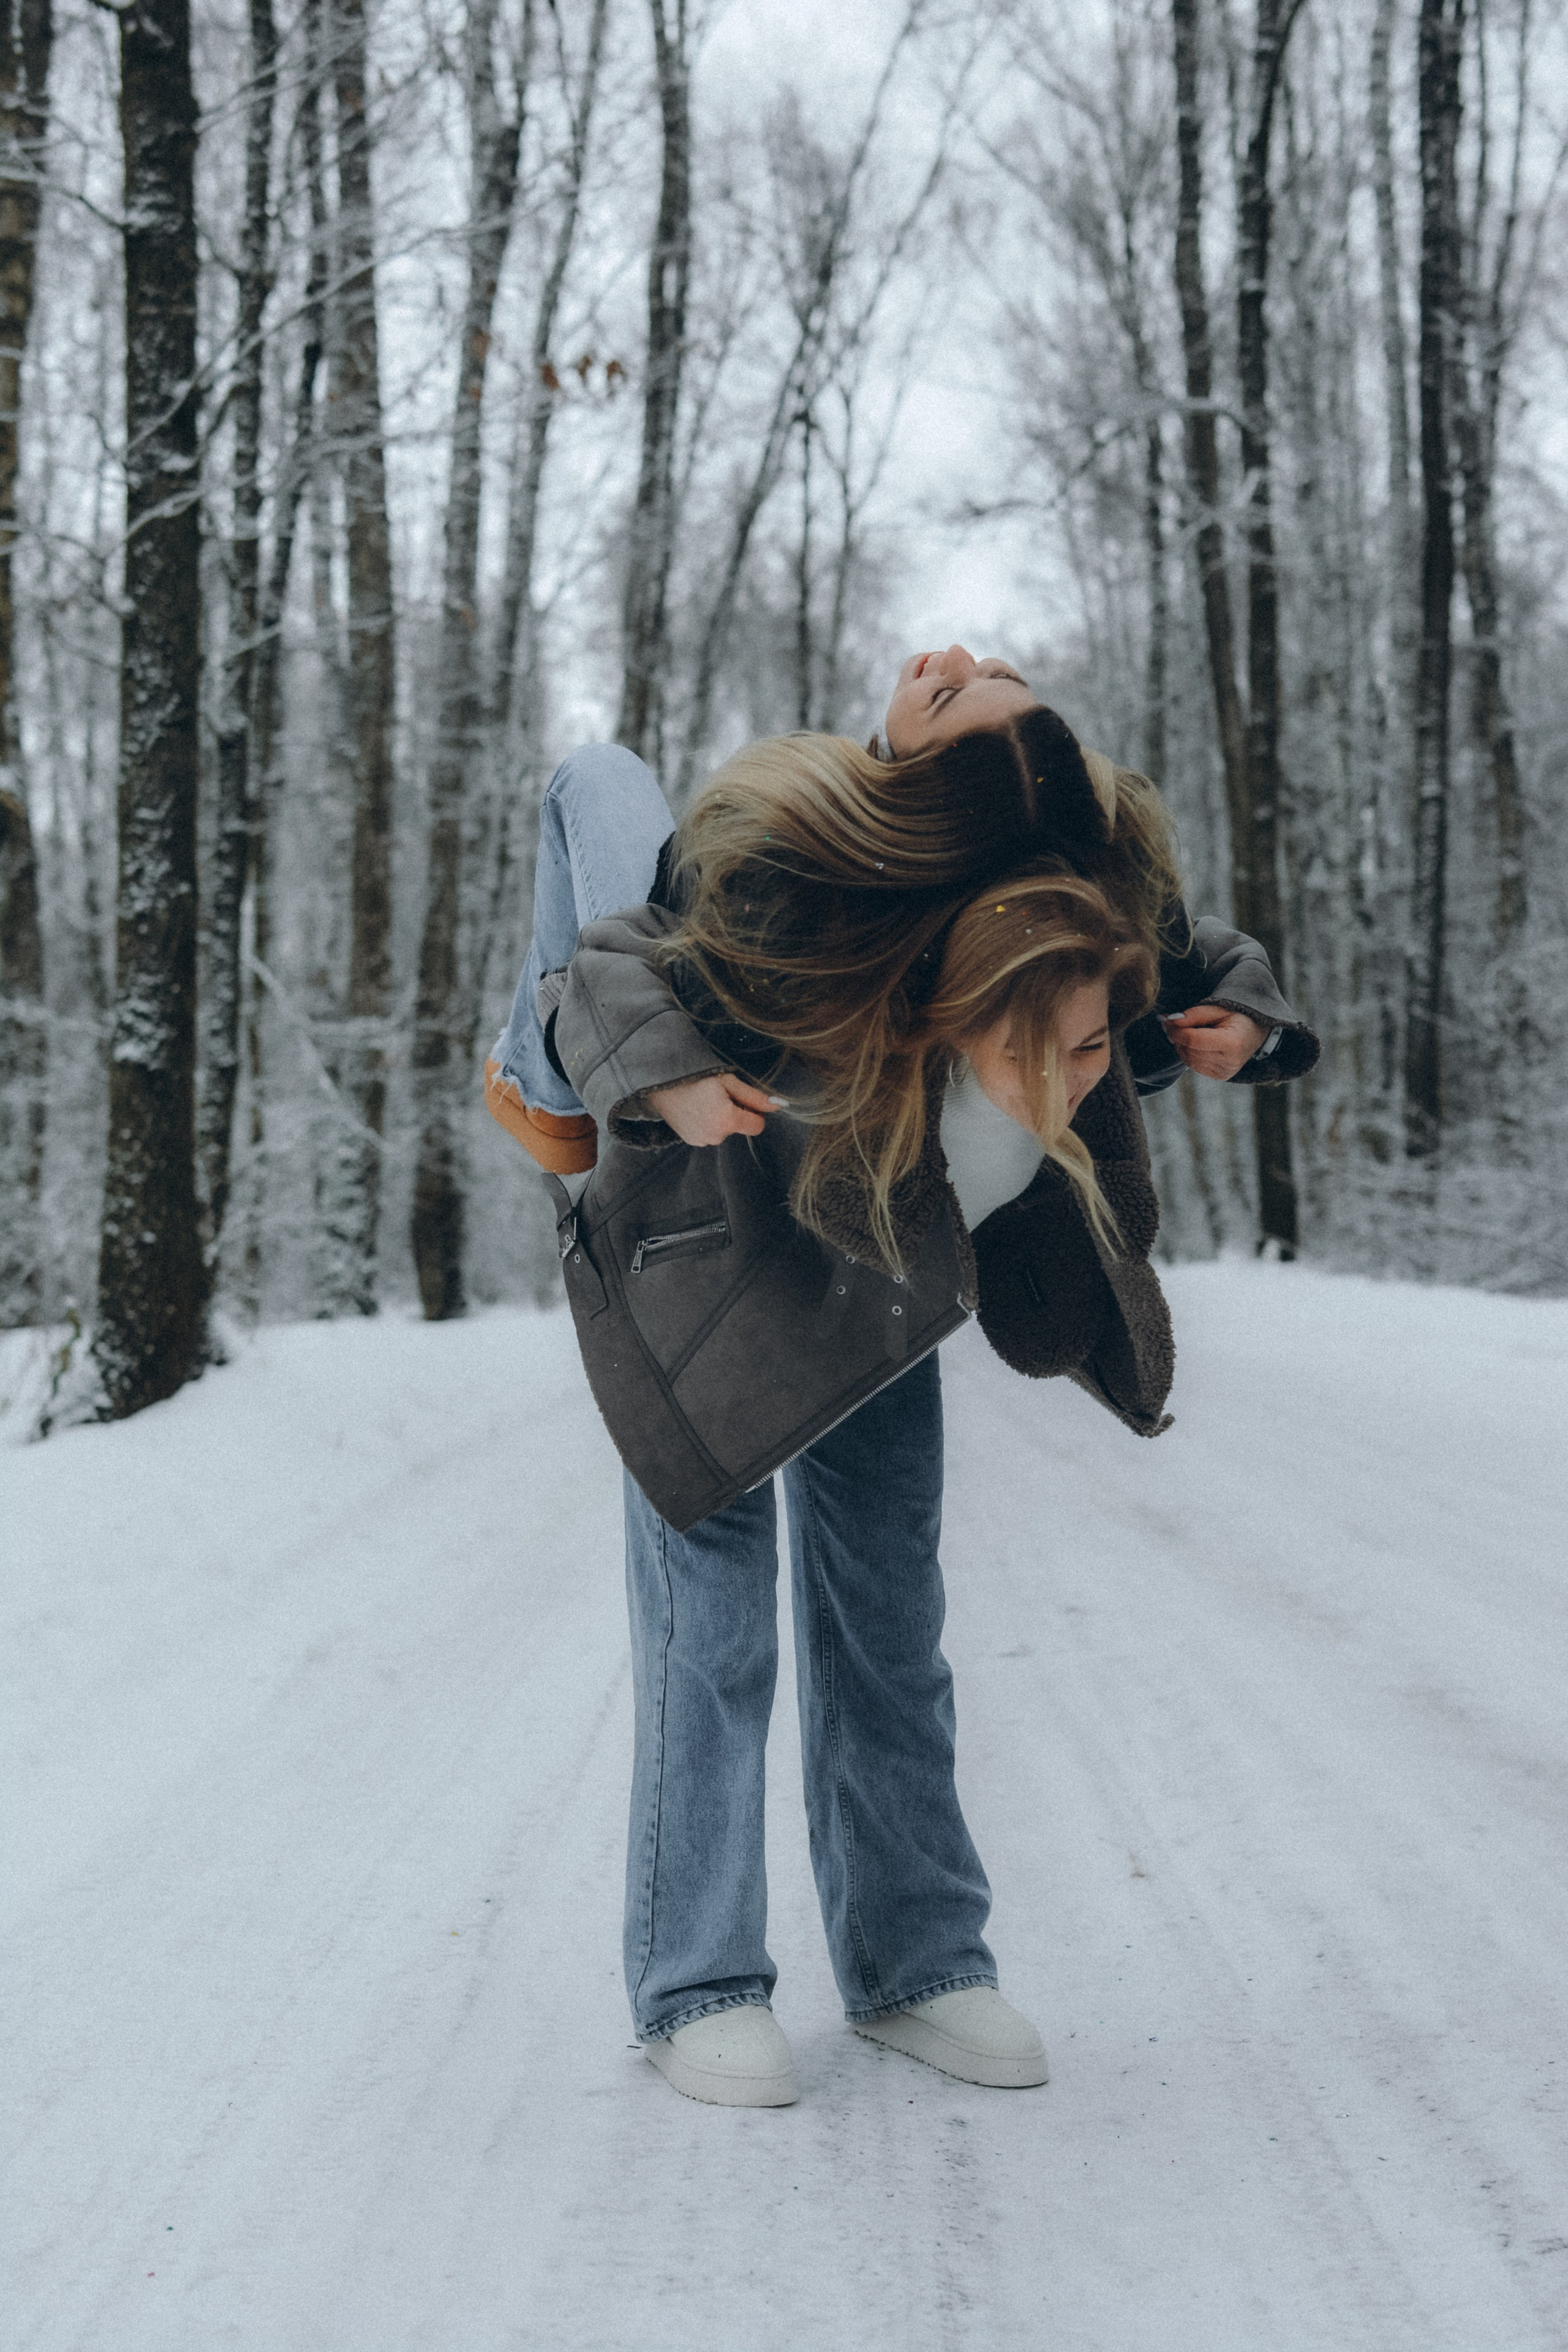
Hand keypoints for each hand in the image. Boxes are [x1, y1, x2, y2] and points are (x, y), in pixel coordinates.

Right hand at [644, 1070, 788, 1145]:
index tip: (742, 1100)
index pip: (757, 1126)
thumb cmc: (697, 1077)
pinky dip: (707, 1124)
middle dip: (735, 1114)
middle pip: (739, 1128)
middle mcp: (716, 1136)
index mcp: (727, 1121)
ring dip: (720, 1120)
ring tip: (704, 1102)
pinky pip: (710, 1134)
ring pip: (724, 1131)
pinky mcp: (691, 1141)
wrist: (662, 1082)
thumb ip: (755, 1097)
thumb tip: (779, 1105)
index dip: (754, 1113)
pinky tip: (696, 1110)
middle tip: (717, 1096)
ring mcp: (702, 1141)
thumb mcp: (729, 1082)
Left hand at [1160, 1004, 1268, 1080]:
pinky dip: (1189, 1054)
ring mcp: (1225, 1072)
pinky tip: (1193, 1043)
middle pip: (1190, 1051)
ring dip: (1181, 1046)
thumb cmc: (1237, 1017)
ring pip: (1189, 1060)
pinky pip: (1195, 1066)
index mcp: (1232, 1043)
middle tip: (1171, 1024)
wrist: (1255, 1032)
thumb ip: (1194, 1015)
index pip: (1194, 1040)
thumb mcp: (1218, 1009)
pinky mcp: (1220, 1076)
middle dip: (1177, 1037)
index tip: (1166, 1021)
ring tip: (1183, 1032)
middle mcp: (1230, 1061)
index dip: (1177, 1031)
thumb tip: (1169, 1021)